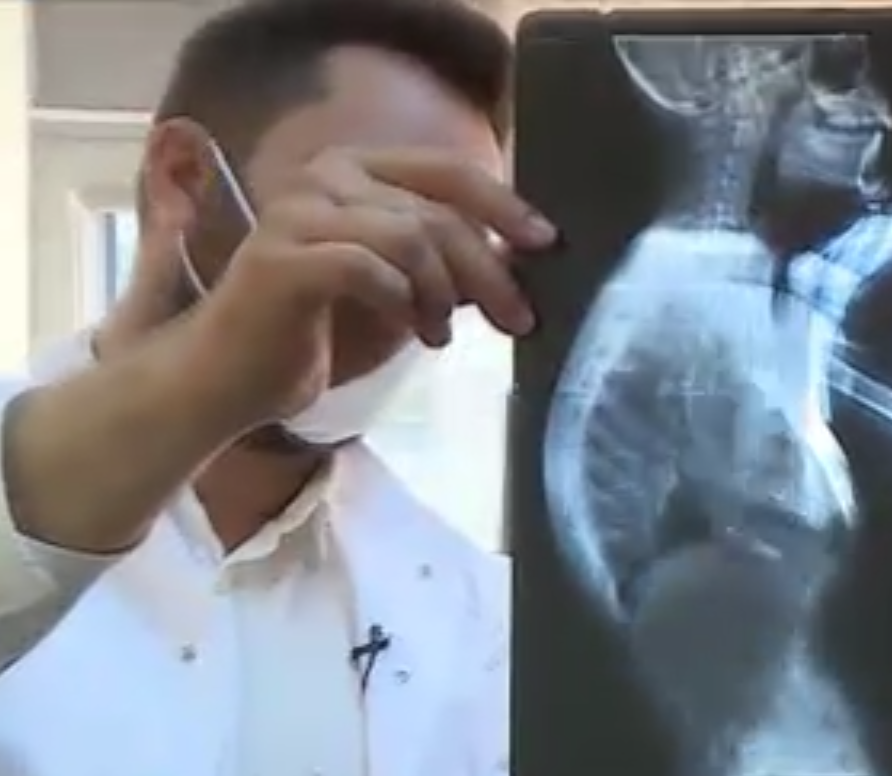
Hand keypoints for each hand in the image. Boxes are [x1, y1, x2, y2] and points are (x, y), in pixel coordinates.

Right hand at [186, 146, 555, 427]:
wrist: (232, 378)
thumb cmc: (320, 331)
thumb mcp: (403, 289)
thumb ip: (449, 263)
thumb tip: (522, 257)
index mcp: (353, 168)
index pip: (446, 170)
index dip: (503, 204)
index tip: (547, 243)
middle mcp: (320, 175)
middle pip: (436, 210)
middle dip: (488, 268)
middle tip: (519, 317)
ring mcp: (295, 213)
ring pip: (408, 235)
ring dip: (444, 292)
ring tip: (443, 333)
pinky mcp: (280, 259)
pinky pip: (367, 268)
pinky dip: (404, 302)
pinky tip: (416, 334)